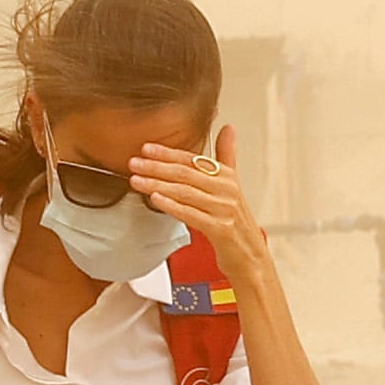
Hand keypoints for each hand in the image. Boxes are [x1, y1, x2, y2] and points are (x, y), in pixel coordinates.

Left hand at [128, 124, 272, 291]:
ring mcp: (224, 209)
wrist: (250, 256)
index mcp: (227, 177)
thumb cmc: (235, 223)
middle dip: (157, 167)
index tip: (146, 148)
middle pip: (186, 174)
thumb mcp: (232, 186)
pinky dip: (172, 206)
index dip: (168, 153)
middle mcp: (226, 190)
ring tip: (136, 181)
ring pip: (185, 192)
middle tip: (134, 163)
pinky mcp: (220, 229)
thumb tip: (228, 128)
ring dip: (158, 185)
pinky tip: (155, 200)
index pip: (193, 160)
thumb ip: (227, 157)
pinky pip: (191, 214)